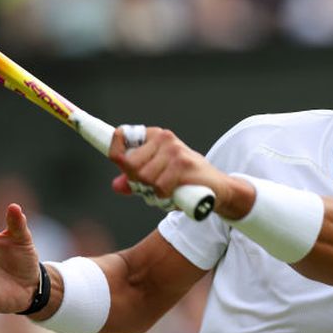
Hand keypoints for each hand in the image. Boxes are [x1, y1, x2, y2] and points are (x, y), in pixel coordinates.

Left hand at [109, 126, 241, 211]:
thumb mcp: (156, 178)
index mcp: (154, 136)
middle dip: (137, 181)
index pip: (122, 138)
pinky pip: (160, 186)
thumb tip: (116, 185)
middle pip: (130, 164)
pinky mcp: (182, 163)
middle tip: (153, 187)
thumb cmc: (185, 181)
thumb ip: (135, 180)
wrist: (217, 188)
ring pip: (144, 176)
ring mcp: (174, 150)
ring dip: (153, 191)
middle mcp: (164, 138)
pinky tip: (176, 193)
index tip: (120, 163)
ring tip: (167, 190)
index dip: (115, 150)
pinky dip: (165, 196)